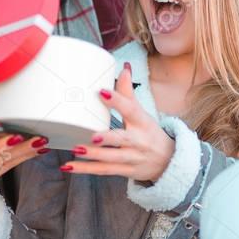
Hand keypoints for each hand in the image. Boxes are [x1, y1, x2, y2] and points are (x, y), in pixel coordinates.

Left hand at [66, 63, 174, 180]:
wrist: (169, 162)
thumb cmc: (150, 133)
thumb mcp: (142, 113)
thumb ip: (128, 93)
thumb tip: (125, 68)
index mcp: (142, 122)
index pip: (131, 109)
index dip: (117, 100)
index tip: (101, 92)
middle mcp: (138, 141)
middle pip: (123, 139)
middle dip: (108, 138)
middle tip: (93, 135)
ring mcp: (132, 158)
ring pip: (111, 158)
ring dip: (93, 155)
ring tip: (76, 149)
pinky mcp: (125, 171)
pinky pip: (103, 171)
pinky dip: (86, 170)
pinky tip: (69, 166)